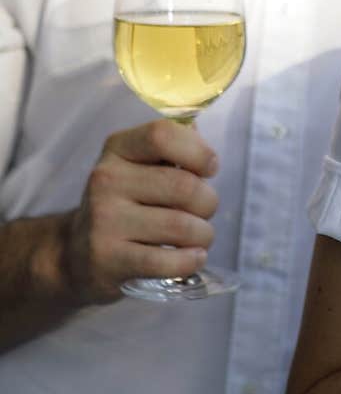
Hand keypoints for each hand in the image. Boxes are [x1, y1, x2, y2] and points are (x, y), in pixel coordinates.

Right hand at [64, 121, 219, 302]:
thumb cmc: (127, 203)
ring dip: (203, 235)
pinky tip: (192, 257)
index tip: (210, 169)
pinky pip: (168, 261)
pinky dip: (191, 261)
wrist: (77, 254)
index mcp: (118, 149)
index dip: (198, 151)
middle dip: (208, 202)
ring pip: (182, 226)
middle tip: (203, 212)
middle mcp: (105, 180)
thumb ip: (173, 146)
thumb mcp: (140, 166)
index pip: (163, 135)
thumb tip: (199, 132)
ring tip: (198, 238)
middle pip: (184, 186)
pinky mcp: (108, 260)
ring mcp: (104, 221)